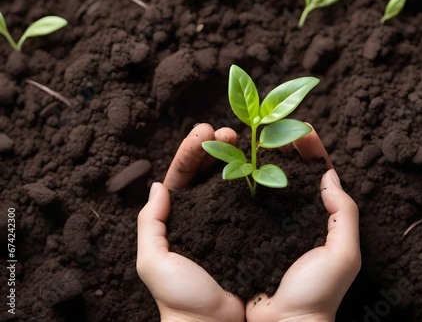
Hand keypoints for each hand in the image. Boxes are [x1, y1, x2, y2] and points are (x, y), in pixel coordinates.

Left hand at [137, 124, 245, 321]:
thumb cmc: (181, 297)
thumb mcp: (154, 262)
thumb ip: (150, 225)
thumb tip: (158, 187)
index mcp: (179, 217)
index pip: (182, 175)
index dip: (191, 151)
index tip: (203, 130)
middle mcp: (204, 214)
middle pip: (209, 171)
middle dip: (216, 146)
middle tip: (229, 130)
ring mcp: (229, 219)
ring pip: (232, 179)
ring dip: (237, 155)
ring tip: (245, 138)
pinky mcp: (251, 227)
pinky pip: (254, 197)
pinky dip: (258, 177)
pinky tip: (265, 163)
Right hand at [246, 130, 360, 321]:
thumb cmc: (317, 293)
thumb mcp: (343, 254)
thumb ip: (344, 214)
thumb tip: (328, 176)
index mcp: (321, 218)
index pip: (320, 175)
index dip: (313, 151)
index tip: (304, 130)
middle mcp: (296, 216)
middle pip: (293, 173)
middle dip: (286, 147)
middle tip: (274, 127)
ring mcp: (272, 223)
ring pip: (267, 183)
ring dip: (262, 159)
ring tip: (252, 139)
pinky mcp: (249, 231)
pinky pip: (246, 202)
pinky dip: (242, 182)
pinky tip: (234, 167)